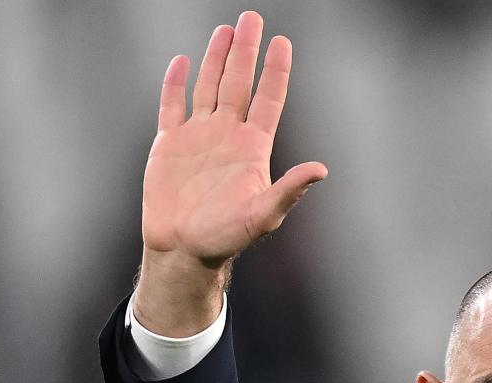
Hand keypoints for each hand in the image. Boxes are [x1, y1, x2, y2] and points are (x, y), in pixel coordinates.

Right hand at [135, 11, 325, 334]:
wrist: (182, 251)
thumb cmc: (226, 238)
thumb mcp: (263, 215)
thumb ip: (289, 190)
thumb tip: (322, 170)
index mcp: (252, 148)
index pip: (268, 100)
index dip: (276, 71)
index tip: (282, 42)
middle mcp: (227, 136)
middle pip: (239, 83)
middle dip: (246, 51)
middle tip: (252, 17)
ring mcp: (198, 137)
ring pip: (209, 87)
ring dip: (217, 59)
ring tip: (226, 30)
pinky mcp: (169, 145)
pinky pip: (172, 106)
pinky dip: (176, 84)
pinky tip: (183, 63)